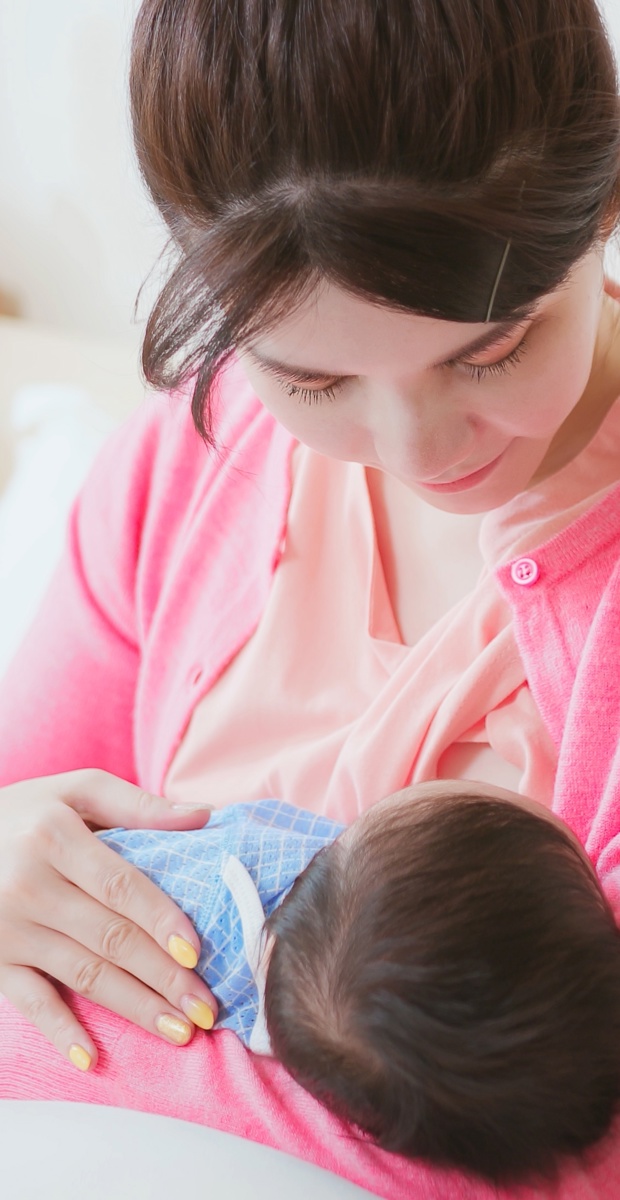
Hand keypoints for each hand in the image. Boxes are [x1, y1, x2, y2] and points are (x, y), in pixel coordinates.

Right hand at [0, 769, 217, 1069]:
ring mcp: (7, 928)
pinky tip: (90, 1058)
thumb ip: (137, 804)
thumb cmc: (26, 811)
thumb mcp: (75, 789)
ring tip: (179, 1031)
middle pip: (109, 938)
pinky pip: (28, 1000)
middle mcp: (28, 884)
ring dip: (133, 1007)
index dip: (160, 919)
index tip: (196, 952)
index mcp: (55, 836)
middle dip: (162, 977)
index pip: (120, 885)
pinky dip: (57, 1030)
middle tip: (206, 1008)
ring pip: (81, 974)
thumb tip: (205, 816)